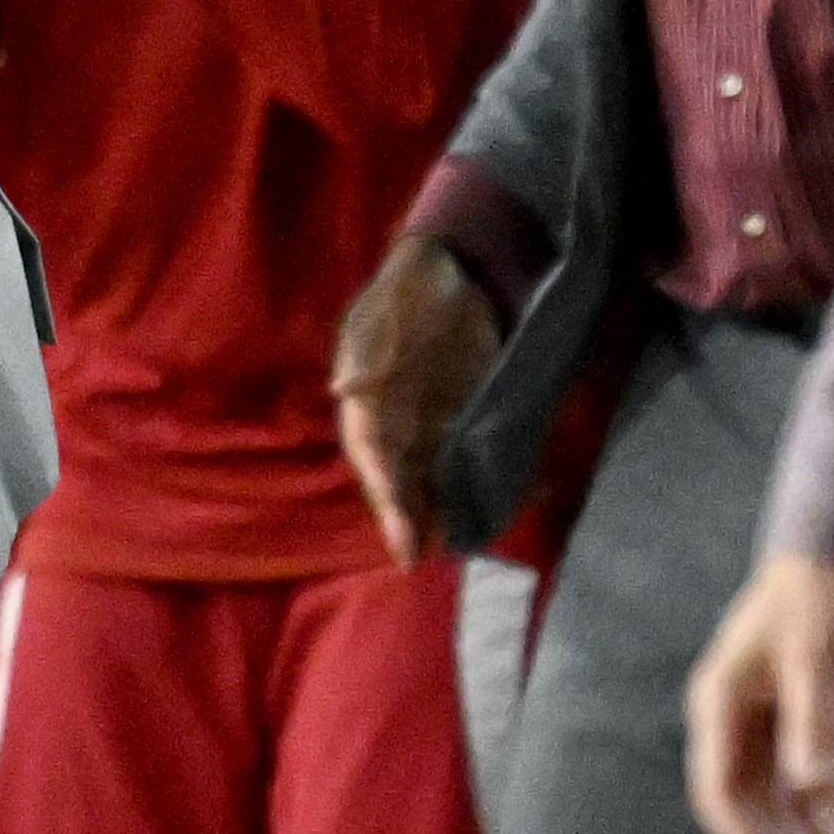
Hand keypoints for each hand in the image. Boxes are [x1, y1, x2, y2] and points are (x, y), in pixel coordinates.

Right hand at [331, 235, 503, 565]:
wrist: (449, 276)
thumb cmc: (404, 294)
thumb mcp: (383, 314)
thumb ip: (368, 349)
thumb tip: (344, 387)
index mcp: (368, 403)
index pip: (374, 458)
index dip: (386, 498)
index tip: (401, 534)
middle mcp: (397, 424)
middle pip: (400, 480)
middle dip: (408, 520)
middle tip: (421, 557)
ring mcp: (431, 425)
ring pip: (430, 479)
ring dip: (438, 512)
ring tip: (453, 545)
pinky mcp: (464, 418)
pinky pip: (465, 460)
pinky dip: (473, 485)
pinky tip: (489, 510)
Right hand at [686, 551, 833, 833]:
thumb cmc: (821, 595)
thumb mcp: (818, 653)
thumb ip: (815, 721)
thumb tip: (812, 788)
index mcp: (720, 704)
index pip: (719, 792)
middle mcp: (737, 729)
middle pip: (753, 818)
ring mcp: (771, 738)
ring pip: (789, 818)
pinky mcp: (806, 742)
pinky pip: (819, 801)